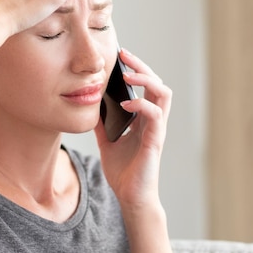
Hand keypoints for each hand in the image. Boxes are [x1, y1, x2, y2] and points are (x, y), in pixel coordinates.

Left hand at [94, 49, 171, 212]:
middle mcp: (154, 121)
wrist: (131, 197)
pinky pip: (155, 115)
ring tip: (128, 75)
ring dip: (146, 80)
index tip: (121, 56)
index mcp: (144, 119)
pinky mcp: (155, 141)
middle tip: (124, 55)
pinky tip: (126, 104)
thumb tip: (89, 104)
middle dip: (142, 66)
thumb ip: (102, 123)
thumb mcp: (107, 141)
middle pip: (157, 83)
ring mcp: (157, 130)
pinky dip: (141, 105)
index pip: (147, 86)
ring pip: (163, 93)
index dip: (137, 69)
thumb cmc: (123, 172)